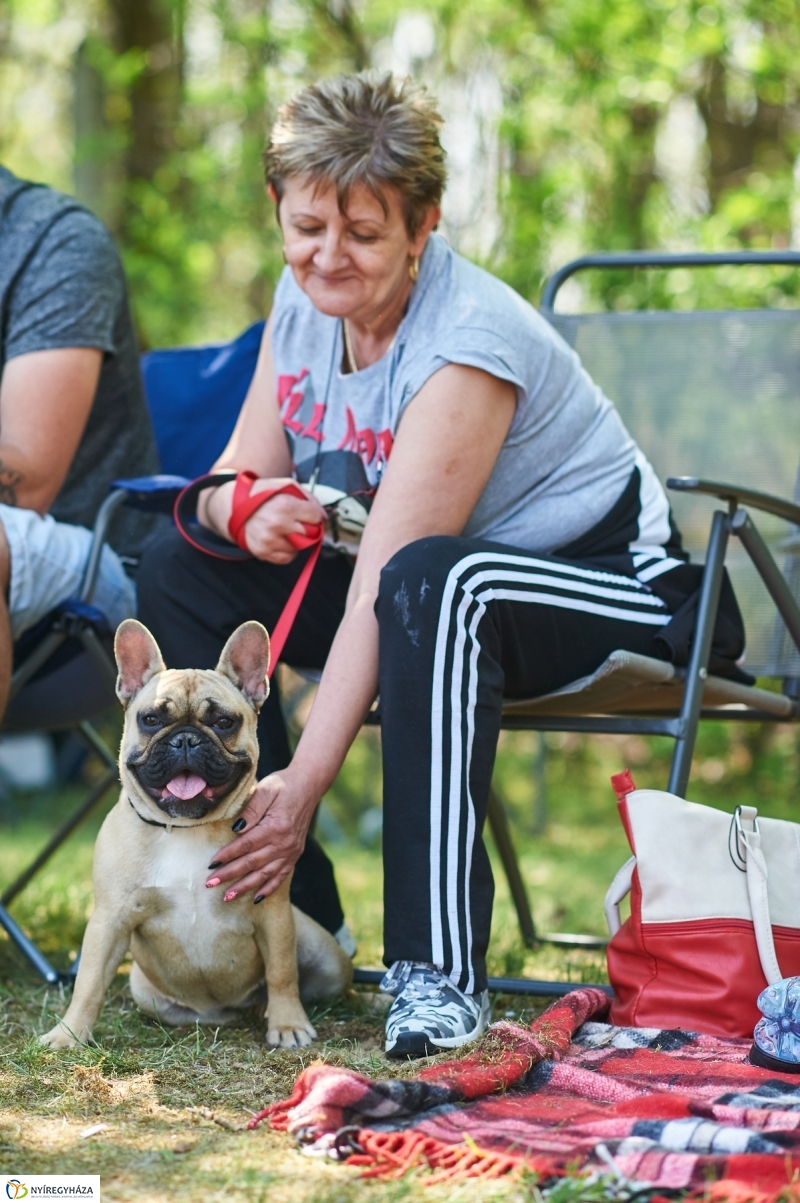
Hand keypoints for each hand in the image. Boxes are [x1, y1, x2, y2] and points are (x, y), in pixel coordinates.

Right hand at [202, 476, 324, 563]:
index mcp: (284, 506)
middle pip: (309, 533)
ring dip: (296, 540)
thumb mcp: (285, 486)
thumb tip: (324, 517)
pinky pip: (287, 558)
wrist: (232, 506)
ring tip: (284, 529)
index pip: (314, 516)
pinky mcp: (263, 552)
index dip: (312, 513)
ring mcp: (269, 540)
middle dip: (306, 527)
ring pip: (299, 547)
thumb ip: (308, 499)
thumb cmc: (261, 494)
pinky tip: (280, 539)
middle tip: (296, 521)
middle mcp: (277, 525)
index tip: (304, 512)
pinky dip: (288, 551)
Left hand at [205, 771, 315, 901]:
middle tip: (210, 884)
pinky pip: (281, 876)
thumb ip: (251, 810)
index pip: (246, 846)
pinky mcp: (295, 854)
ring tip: (227, 897)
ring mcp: (291, 851)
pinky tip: (256, 898)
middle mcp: (284, 843)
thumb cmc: (283, 785)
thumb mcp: (265, 790)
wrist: (309, 786)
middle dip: (230, 875)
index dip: (227, 856)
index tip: (211, 865)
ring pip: (265, 874)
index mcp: (275, 826)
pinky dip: (269, 888)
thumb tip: (235, 830)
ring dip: (245, 887)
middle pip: (252, 863)